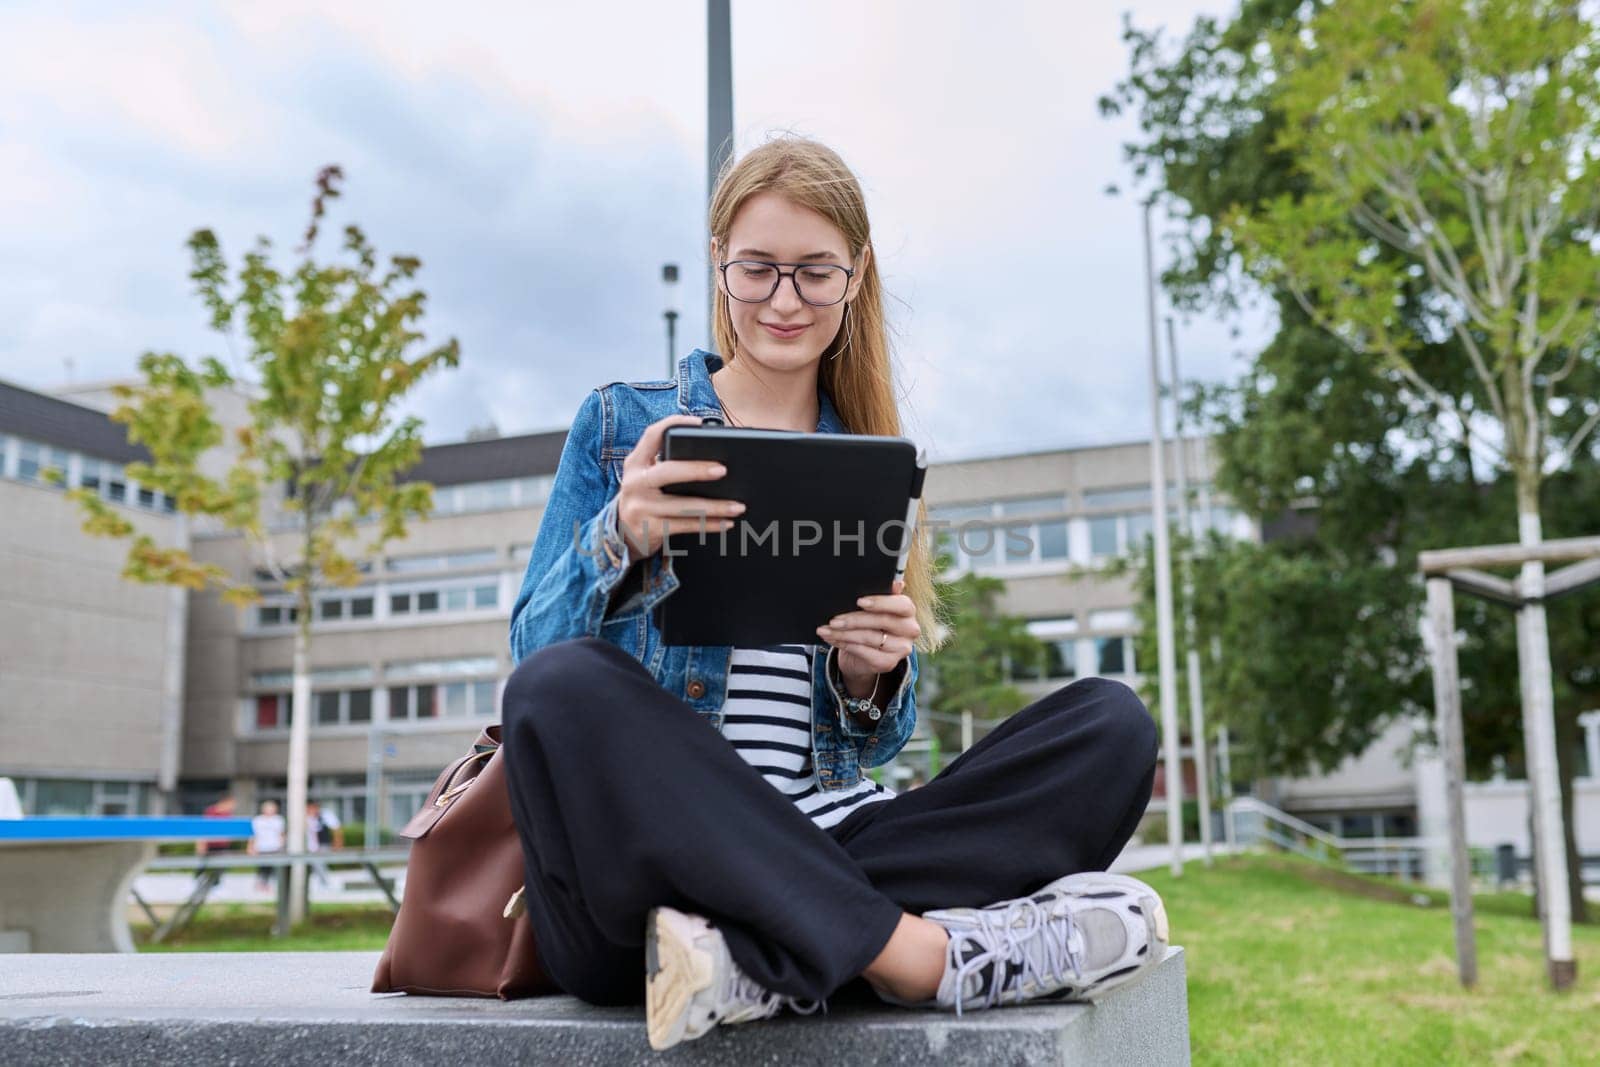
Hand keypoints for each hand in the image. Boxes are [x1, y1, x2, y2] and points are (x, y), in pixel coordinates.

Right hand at [614, 414, 745, 557]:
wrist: (623, 533)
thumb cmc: (646, 497)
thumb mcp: (646, 476)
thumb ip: (666, 463)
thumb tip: (713, 458)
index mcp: (635, 462)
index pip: (652, 435)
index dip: (674, 424)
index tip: (700, 422)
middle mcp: (634, 482)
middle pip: (668, 471)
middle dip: (697, 470)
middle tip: (723, 470)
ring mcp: (640, 507)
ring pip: (683, 506)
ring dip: (715, 507)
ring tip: (738, 506)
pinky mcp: (649, 529)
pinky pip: (685, 526)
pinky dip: (708, 525)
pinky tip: (726, 523)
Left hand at [817, 578, 917, 685]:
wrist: (865, 654)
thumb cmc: (869, 624)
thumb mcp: (873, 608)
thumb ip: (881, 593)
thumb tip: (896, 583)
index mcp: (908, 611)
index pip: (901, 605)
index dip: (881, 602)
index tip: (859, 601)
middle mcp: (910, 630)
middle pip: (882, 621)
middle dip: (854, 619)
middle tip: (834, 619)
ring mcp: (901, 648)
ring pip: (870, 638)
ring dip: (844, 633)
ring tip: (826, 629)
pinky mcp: (889, 663)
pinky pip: (864, 652)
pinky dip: (845, 645)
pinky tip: (832, 639)